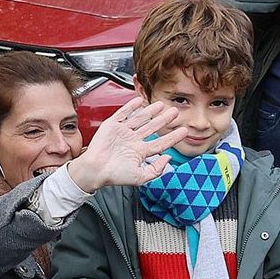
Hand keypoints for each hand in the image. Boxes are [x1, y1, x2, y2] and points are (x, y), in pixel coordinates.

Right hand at [65, 97, 185, 192]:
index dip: (173, 137)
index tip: (185, 131)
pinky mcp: (112, 125)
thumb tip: (168, 158)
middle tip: (175, 112)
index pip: (161, 142)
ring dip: (151, 111)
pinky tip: (139, 101)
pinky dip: (131, 106)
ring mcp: (123, 132)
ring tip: (161, 105)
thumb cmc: (114, 175)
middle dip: (164, 120)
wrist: (94, 169)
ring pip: (140, 118)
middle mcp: (133, 140)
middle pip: (152, 127)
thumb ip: (156, 170)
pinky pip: (123, 113)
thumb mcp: (140, 177)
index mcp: (140, 152)